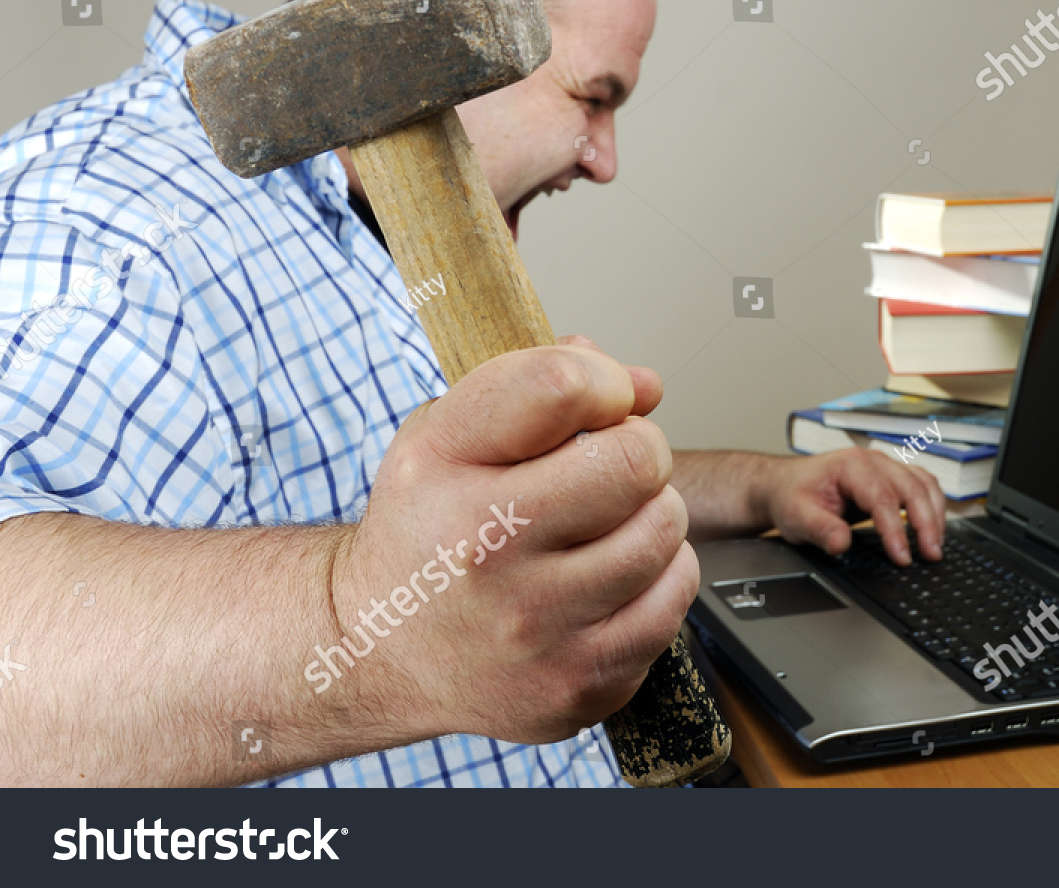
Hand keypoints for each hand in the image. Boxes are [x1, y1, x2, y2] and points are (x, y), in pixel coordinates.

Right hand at [331, 340, 697, 745]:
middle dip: (638, 452)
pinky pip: (673, 598)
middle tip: (608, 471)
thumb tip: (644, 385)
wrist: (380, 650)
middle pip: (635, 460)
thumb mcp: (447, 434)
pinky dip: (660, 577)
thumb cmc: (431, 529)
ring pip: (663, 528)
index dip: (604, 382)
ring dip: (651, 515)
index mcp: (441, 466)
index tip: (599, 403)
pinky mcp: (577, 681)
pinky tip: (613, 578)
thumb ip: (540, 383)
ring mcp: (533, 625)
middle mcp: (482, 547)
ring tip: (604, 527)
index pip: (560, 386)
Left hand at [760, 450, 945, 565]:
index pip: (882, 498)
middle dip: (926, 523)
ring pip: (923, 485)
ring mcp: (885, 467)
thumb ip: (819, 529)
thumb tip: (842, 543)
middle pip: (912, 488)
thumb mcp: (796, 516)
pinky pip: (922, 486)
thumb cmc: (792, 496)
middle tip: (931, 554)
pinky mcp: (892, 477)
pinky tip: (934, 529)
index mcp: (851, 466)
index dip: (895, 530)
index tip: (902, 557)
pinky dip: (933, 506)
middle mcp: (873, 461)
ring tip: (935, 547)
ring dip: (935, 515)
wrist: (787, 484)